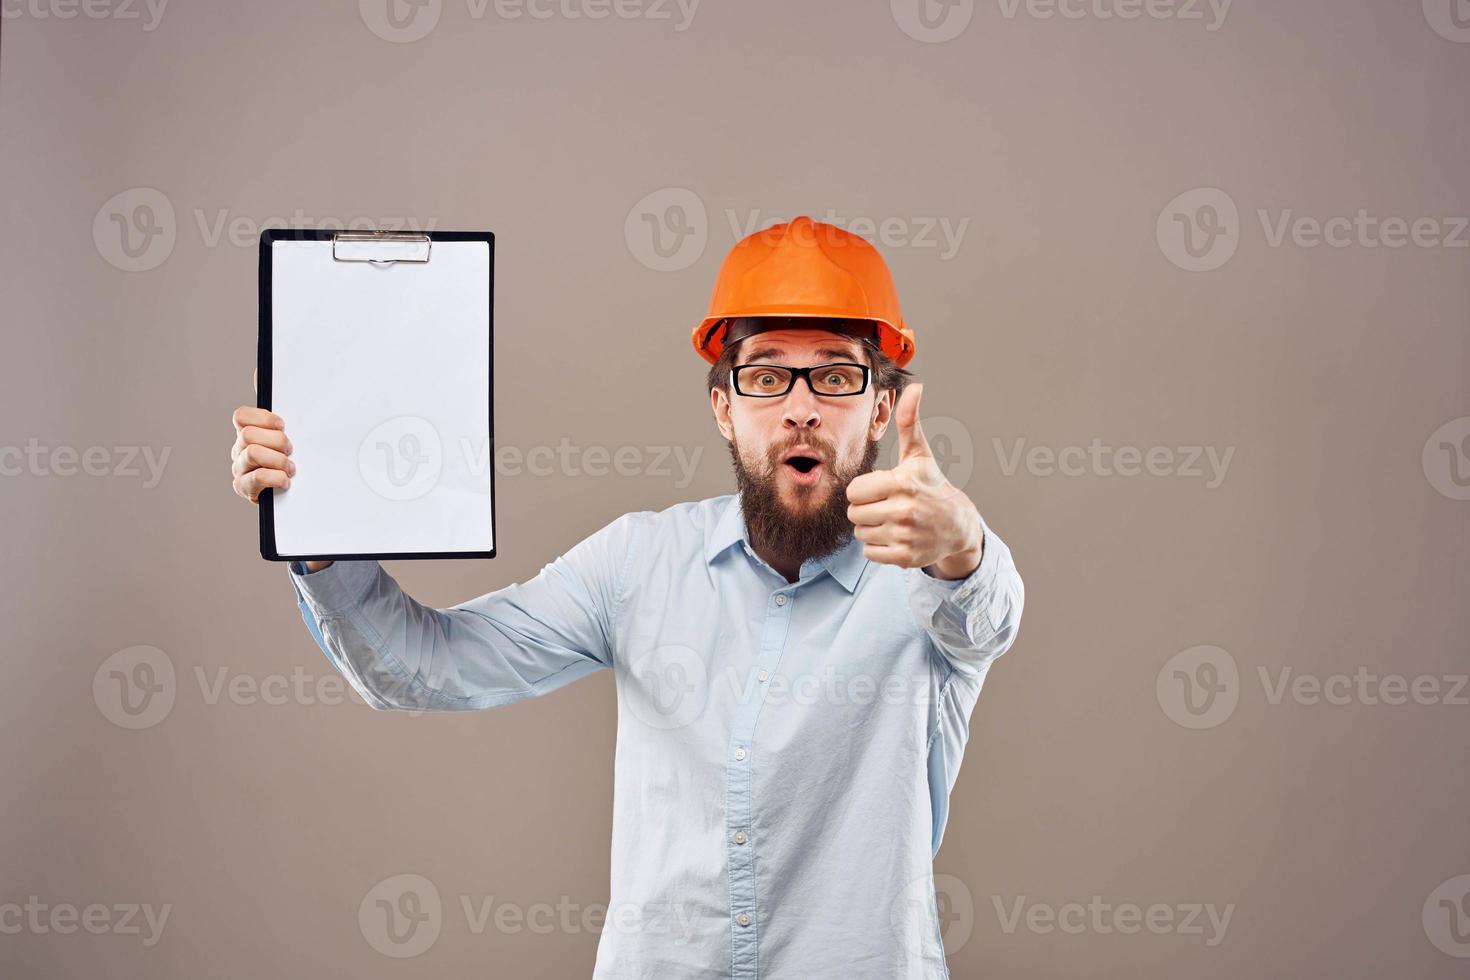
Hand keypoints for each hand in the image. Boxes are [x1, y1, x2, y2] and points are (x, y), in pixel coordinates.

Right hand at [231, 369, 293, 503]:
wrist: (295, 494)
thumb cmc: (289, 458)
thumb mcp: (289, 430)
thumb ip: (278, 403)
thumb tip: (261, 369)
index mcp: (247, 432)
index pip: (240, 416)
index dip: (263, 418)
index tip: (283, 425)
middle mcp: (239, 450)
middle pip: (248, 435)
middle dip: (277, 442)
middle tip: (290, 450)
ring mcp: (240, 470)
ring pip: (253, 454)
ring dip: (279, 461)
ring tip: (290, 468)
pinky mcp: (246, 490)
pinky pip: (257, 478)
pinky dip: (276, 478)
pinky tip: (285, 481)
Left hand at [846, 383, 982, 578]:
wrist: (958, 525)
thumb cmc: (932, 485)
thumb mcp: (920, 455)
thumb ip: (910, 422)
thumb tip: (915, 386)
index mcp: (901, 484)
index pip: (853, 491)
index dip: (863, 490)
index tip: (881, 490)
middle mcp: (903, 511)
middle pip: (853, 514)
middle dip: (865, 510)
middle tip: (886, 506)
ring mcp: (905, 536)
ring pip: (860, 534)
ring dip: (871, 529)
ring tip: (892, 521)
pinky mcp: (905, 558)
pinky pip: (869, 553)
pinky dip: (878, 547)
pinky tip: (895, 537)